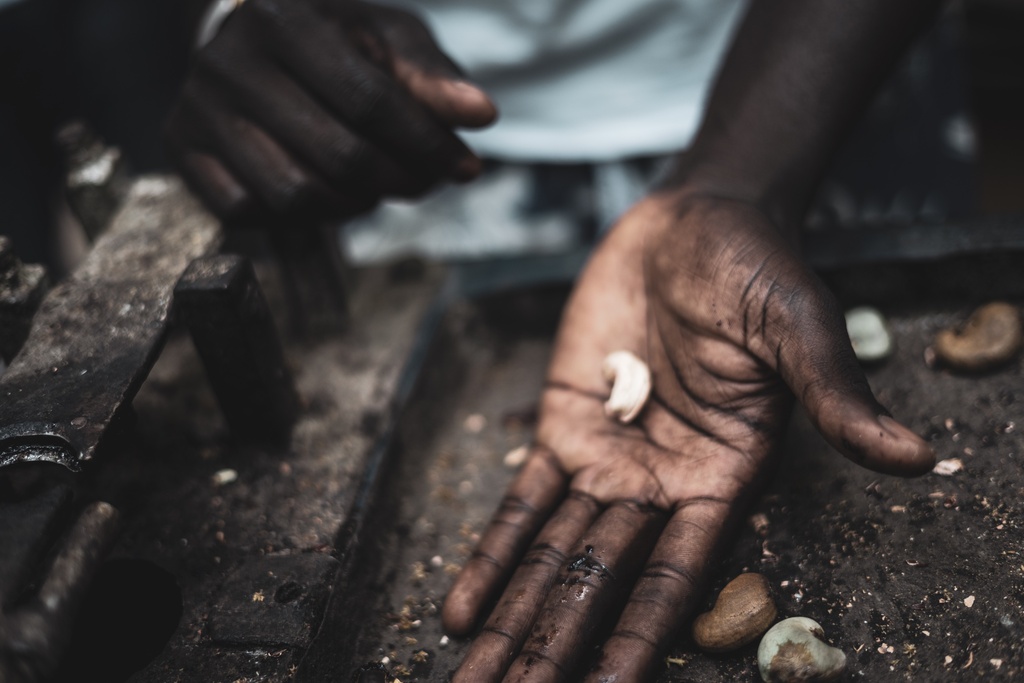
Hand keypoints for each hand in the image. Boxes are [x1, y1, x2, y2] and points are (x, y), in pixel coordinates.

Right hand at [165, 0, 496, 223]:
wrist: (246, 34)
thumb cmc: (330, 37)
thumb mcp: (384, 36)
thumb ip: (431, 74)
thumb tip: (481, 115)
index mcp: (284, 18)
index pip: (370, 100)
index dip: (426, 143)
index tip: (466, 166)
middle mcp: (229, 60)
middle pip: (338, 157)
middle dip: (397, 181)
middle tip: (421, 181)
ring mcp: (197, 108)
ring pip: (295, 196)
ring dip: (352, 206)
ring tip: (373, 186)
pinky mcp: (180, 149)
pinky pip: (248, 212)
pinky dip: (299, 217)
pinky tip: (323, 190)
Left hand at [442, 192, 933, 681]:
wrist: (695, 221)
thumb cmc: (758, 268)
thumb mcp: (798, 328)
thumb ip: (834, 395)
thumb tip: (914, 456)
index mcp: (724, 480)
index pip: (674, 578)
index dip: (636, 638)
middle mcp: (661, 486)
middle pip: (600, 583)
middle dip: (553, 645)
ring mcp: (607, 461)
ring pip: (553, 556)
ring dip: (512, 618)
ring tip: (472, 677)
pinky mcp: (564, 426)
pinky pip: (522, 502)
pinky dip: (492, 553)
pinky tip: (461, 607)